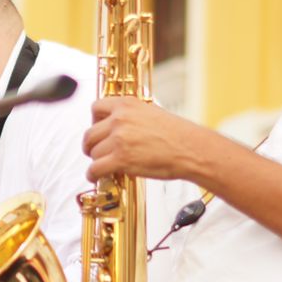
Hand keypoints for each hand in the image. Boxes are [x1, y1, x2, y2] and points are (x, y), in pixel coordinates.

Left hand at [83, 97, 204, 182]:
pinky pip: (95, 168)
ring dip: (97, 161)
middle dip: (91, 145)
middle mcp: (120, 119)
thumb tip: (116, 127)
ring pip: (93, 153)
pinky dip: (93, 174)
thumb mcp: (151, 112)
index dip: (94, 122)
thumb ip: (131, 116)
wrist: (191, 149)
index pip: (96, 108)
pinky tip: (96, 177)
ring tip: (104, 167)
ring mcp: (119, 138)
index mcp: (127, 104)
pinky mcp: (120, 159)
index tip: (98, 131)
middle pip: (90, 133)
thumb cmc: (177, 135)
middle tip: (97, 152)